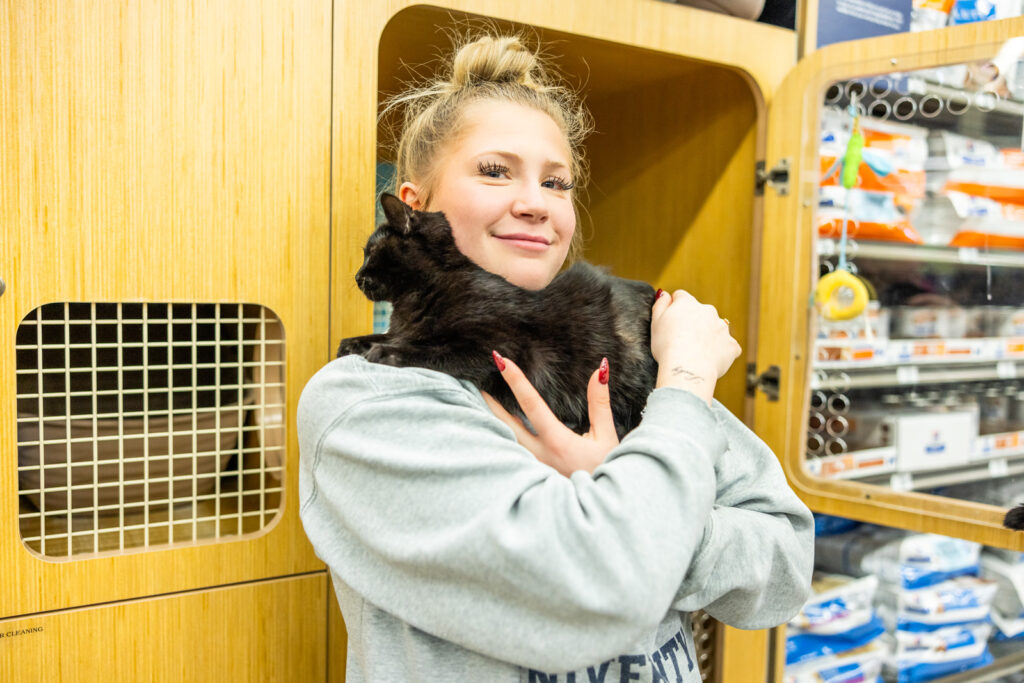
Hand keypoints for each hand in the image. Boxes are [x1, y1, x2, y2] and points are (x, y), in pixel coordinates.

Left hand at [481, 353, 618, 475]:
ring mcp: (531, 470)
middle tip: (476, 384)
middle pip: (506, 424)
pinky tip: (494, 433)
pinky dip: (501, 441)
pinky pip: (510, 456)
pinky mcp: (530, 479)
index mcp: (557, 442)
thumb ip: (599, 403)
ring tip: (480, 405)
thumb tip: (598, 371)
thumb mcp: (606, 436)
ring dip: (493, 423)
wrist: (601, 509)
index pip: (531, 404)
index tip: (501, 360)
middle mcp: (539, 456)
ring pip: (504, 443)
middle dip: (490, 403)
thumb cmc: (606, 471)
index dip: (516, 380)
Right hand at [651, 289, 740, 404]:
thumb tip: (664, 294)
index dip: (674, 309)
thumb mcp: (655, 323)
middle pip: (700, 313)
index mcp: (688, 303)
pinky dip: (720, 352)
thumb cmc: (667, 347)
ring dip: (707, 336)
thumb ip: (660, 305)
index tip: (670, 323)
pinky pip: (726, 346)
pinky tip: (709, 360)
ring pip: (714, 329)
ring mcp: (722, 328)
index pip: (681, 297)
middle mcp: (708, 311)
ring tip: (695, 353)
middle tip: (681, 341)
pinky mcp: (732, 345)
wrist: (688, 369)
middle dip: (693, 323)